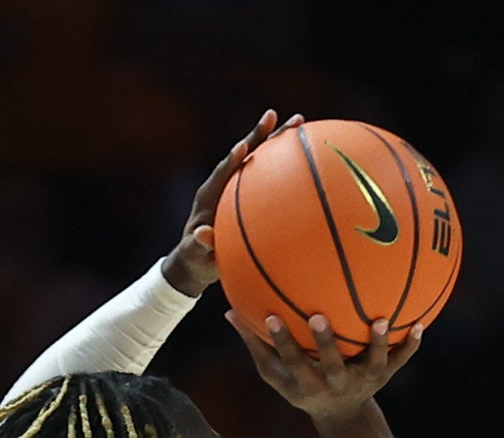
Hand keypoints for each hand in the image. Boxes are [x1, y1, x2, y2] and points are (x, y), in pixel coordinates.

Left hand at [164, 110, 283, 293]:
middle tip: (273, 114)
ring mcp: (240, 185)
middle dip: (258, 135)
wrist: (199, 256)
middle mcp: (225, 182)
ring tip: (299, 121)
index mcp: (209, 194)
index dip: (232, 160)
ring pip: (261, 158)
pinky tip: (308, 152)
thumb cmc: (196, 256)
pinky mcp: (252, 191)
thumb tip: (201, 234)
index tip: (242, 147)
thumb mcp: (195, 253)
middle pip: (245, 153)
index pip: (222, 172)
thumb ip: (198, 244)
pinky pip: (271, 175)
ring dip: (278, 139)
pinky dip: (287, 163)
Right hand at [234, 309, 420, 424]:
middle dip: (325, 344)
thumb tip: (228, 312)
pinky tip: (420, 324)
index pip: (290, 362)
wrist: (341, 416)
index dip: (281, 342)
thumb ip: (256, 345)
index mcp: (307, 382)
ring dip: (377, 345)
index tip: (270, 317)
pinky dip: (410, 347)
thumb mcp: (276, 375)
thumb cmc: (303, 385)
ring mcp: (361, 381)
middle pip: (329, 365)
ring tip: (381, 321)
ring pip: (370, 364)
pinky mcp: (383, 378)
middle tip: (318, 316)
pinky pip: (400, 362)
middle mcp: (334, 383)